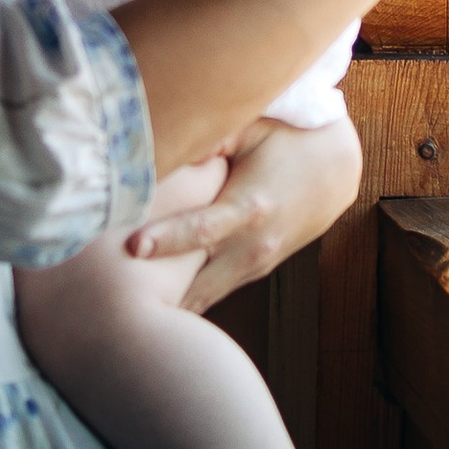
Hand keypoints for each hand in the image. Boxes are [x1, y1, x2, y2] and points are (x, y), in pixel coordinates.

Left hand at [126, 113, 362, 313]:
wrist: (335, 169)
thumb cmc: (288, 138)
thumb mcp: (253, 127)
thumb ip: (210, 139)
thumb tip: (167, 143)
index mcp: (250, 206)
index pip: (203, 229)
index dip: (167, 239)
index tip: (132, 247)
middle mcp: (253, 245)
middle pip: (199, 282)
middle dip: (160, 297)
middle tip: (113, 309)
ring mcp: (255, 264)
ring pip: (205, 296)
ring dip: (171, 306)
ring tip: (123, 321)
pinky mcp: (254, 271)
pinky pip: (213, 291)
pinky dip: (186, 299)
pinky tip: (152, 310)